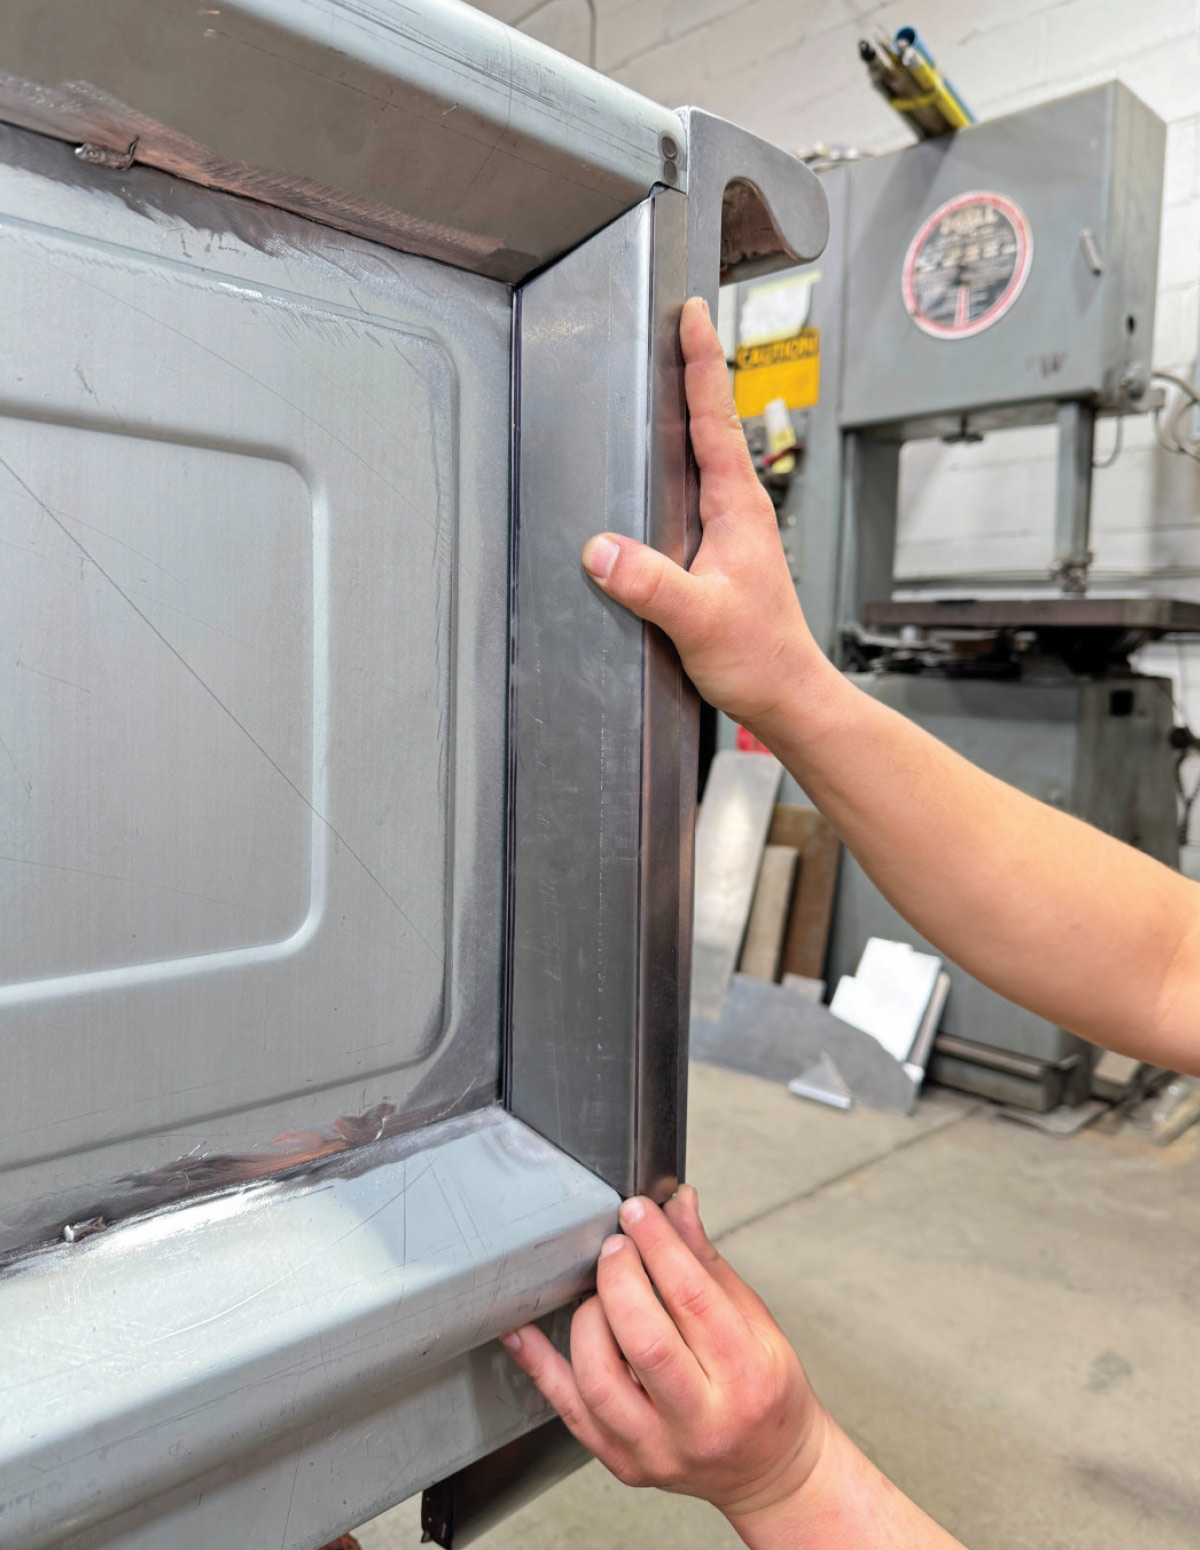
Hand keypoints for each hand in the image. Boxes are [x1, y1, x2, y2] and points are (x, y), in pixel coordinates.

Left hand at [501, 1186, 826, 1528]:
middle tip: (615, 1246)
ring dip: (587, 1319)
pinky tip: (523, 1333)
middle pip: (645, 1342)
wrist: (770, 1469)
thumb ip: (707, 1263)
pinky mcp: (626, 1464)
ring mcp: (660, 1449)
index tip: (638, 1213)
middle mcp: (703, 1420)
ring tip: (596, 1291)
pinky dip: (540, 1367)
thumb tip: (676, 1205)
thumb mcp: (757, 1322)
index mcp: (746, 1375)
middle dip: (619, 1279)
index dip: (659, 1246)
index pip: (694, 1299)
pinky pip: (570, 1412)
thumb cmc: (767, 1393)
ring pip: (600, 1382)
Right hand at [579, 296, 833, 733]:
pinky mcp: (722, 552)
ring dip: (688, 412)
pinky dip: (679, 462)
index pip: (715, 418)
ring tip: (662, 375)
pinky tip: (657, 468)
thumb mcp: (699, 620)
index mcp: (739, 508)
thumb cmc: (759, 657)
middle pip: (711, 422)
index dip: (701, 362)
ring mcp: (733, 530)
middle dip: (693, 369)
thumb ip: (651, 584)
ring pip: (705, 456)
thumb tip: (600, 549)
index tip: (691, 313)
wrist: (787, 694)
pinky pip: (694, 492)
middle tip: (673, 323)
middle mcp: (740, 509)